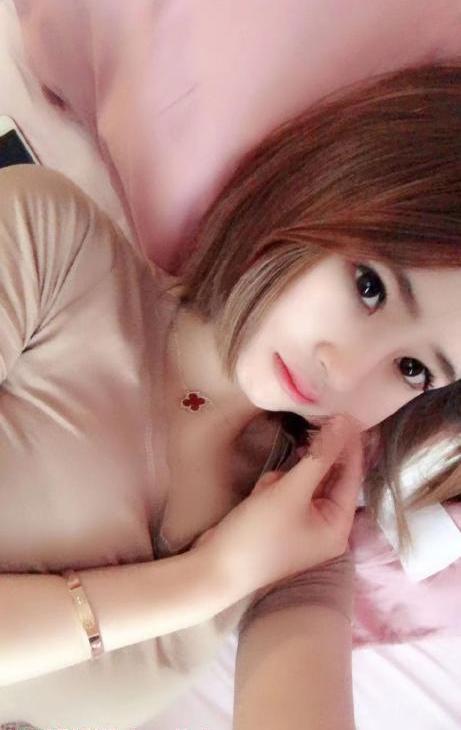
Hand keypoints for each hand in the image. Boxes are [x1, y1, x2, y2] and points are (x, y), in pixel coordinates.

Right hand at [194, 414, 363, 598]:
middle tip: (303, 436)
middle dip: (305, 466)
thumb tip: (344, 423)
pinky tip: (258, 497)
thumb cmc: (259, 533)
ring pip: (301, 481)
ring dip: (283, 479)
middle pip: (325, 477)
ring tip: (266, 492)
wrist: (215, 568)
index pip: (352, 475)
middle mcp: (325, 527)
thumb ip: (319, 456)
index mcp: (338, 526)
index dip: (347, 444)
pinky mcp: (280, 521)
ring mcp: (302, 524)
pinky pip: (284, 492)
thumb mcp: (290, 491)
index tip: (341, 413)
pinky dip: (272, 489)